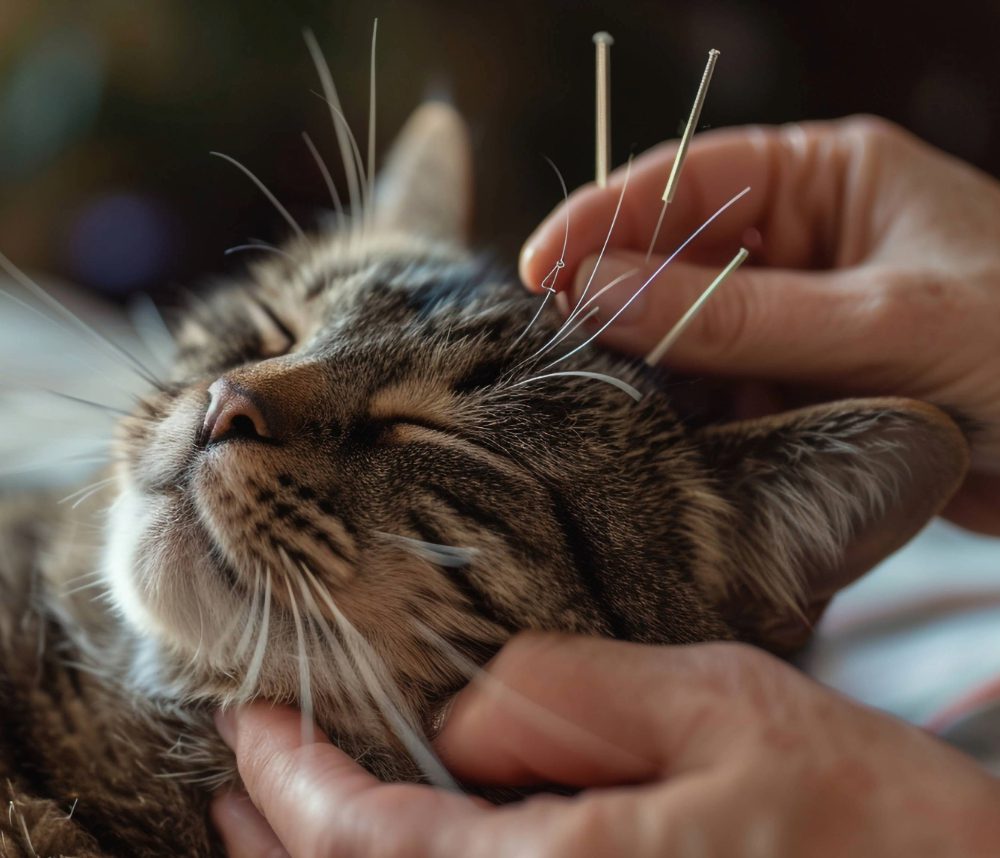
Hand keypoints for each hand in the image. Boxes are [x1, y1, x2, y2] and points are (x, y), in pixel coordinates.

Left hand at [211, 633, 999, 856]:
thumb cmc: (856, 813)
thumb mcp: (714, 704)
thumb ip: (567, 699)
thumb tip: (460, 722)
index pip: (364, 843)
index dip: (293, 782)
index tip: (249, 724)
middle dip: (280, 842)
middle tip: (237, 779)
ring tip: (269, 825)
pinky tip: (388, 854)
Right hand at [520, 117, 999, 533]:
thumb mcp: (885, 321)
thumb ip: (736, 314)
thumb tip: (600, 293)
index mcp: (824, 179)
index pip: (686, 180)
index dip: (604, 220)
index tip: (540, 270)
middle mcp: (800, 243)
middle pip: (675, 261)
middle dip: (621, 306)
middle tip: (562, 355)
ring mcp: (796, 321)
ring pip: (689, 339)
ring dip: (656, 376)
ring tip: (615, 413)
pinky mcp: (798, 390)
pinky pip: (720, 398)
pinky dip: (694, 425)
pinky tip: (675, 451)